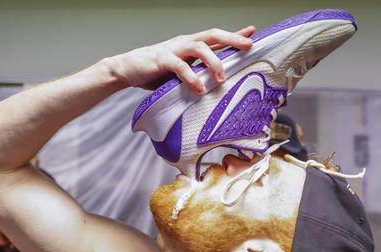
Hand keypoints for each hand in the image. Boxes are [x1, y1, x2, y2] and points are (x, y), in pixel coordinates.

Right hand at [110, 26, 254, 93]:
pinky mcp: (162, 60)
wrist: (128, 69)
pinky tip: (198, 89)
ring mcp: (173, 49)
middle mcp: (184, 43)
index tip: (252, 32)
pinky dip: (191, 78)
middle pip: (212, 35)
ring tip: (220, 79)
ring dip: (213, 62)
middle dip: (232, 39)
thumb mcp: (181, 71)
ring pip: (199, 48)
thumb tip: (215, 84)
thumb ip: (197, 73)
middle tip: (248, 47)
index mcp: (190, 45)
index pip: (216, 37)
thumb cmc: (156, 72)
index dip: (234, 34)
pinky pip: (180, 66)